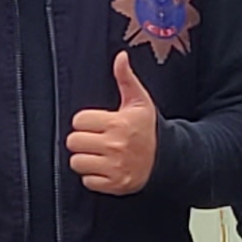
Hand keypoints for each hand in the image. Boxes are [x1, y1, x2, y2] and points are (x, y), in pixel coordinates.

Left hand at [67, 53, 160, 195]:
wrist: (167, 159)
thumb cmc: (149, 129)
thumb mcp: (140, 102)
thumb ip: (126, 78)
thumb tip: (120, 56)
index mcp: (118, 123)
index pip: (79, 120)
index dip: (86, 121)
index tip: (96, 124)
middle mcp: (115, 145)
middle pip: (73, 141)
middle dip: (82, 140)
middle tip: (95, 140)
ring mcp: (114, 167)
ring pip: (77, 162)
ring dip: (84, 159)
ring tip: (98, 154)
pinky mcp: (114, 184)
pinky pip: (87, 181)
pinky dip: (93, 177)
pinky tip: (104, 168)